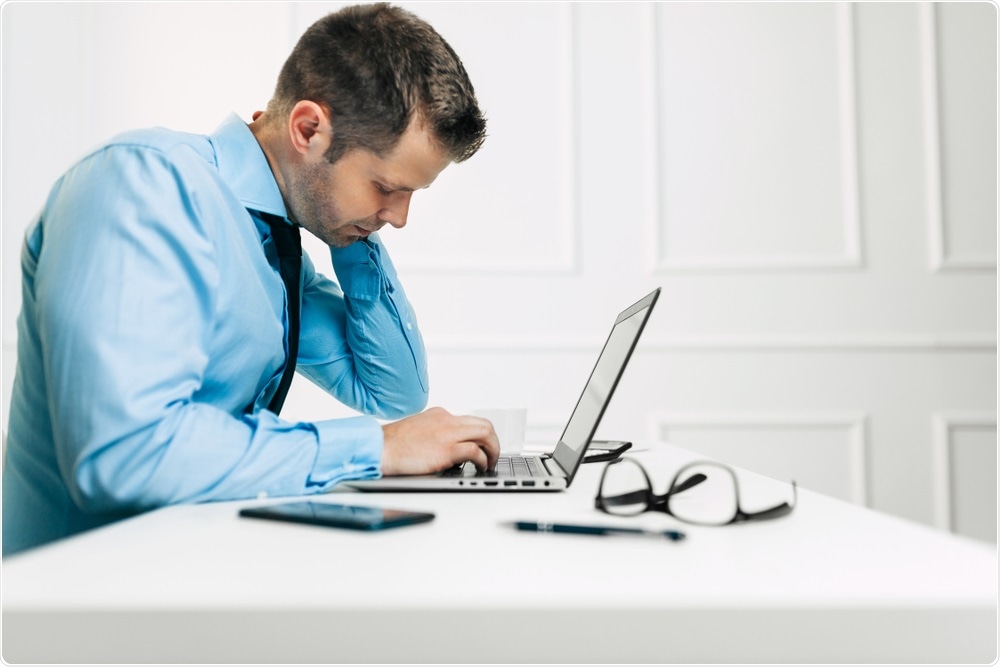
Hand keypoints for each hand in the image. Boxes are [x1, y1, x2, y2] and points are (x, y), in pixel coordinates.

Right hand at [381, 407, 499, 475]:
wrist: (380, 448)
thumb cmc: (394, 444)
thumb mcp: (418, 430)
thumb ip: (436, 433)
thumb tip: (449, 447)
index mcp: (440, 415)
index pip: (470, 420)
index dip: (481, 435)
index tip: (483, 446)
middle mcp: (447, 420)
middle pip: (484, 424)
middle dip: (493, 441)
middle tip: (492, 454)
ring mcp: (448, 433)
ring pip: (485, 433)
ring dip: (493, 450)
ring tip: (490, 462)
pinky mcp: (446, 449)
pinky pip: (475, 451)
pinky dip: (483, 459)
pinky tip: (480, 467)